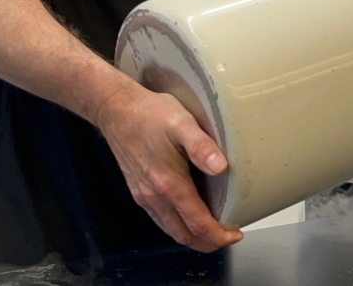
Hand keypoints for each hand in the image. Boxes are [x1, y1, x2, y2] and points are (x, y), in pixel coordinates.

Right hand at [95, 82, 242, 251]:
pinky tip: (187, 214)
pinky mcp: (138, 190)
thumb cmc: (149, 114)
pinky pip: (160, 218)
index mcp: (169, 184)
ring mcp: (144, 195)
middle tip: (227, 237)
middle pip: (183, 234)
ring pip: (170, 229)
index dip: (219, 235)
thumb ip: (201, 146)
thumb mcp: (182, 123)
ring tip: (212, 230)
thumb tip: (222, 167)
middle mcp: (154, 196)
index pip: (197, 223)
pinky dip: (177, 225)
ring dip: (192, 236)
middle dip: (207, 242)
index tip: (236, 234)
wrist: (116, 110)